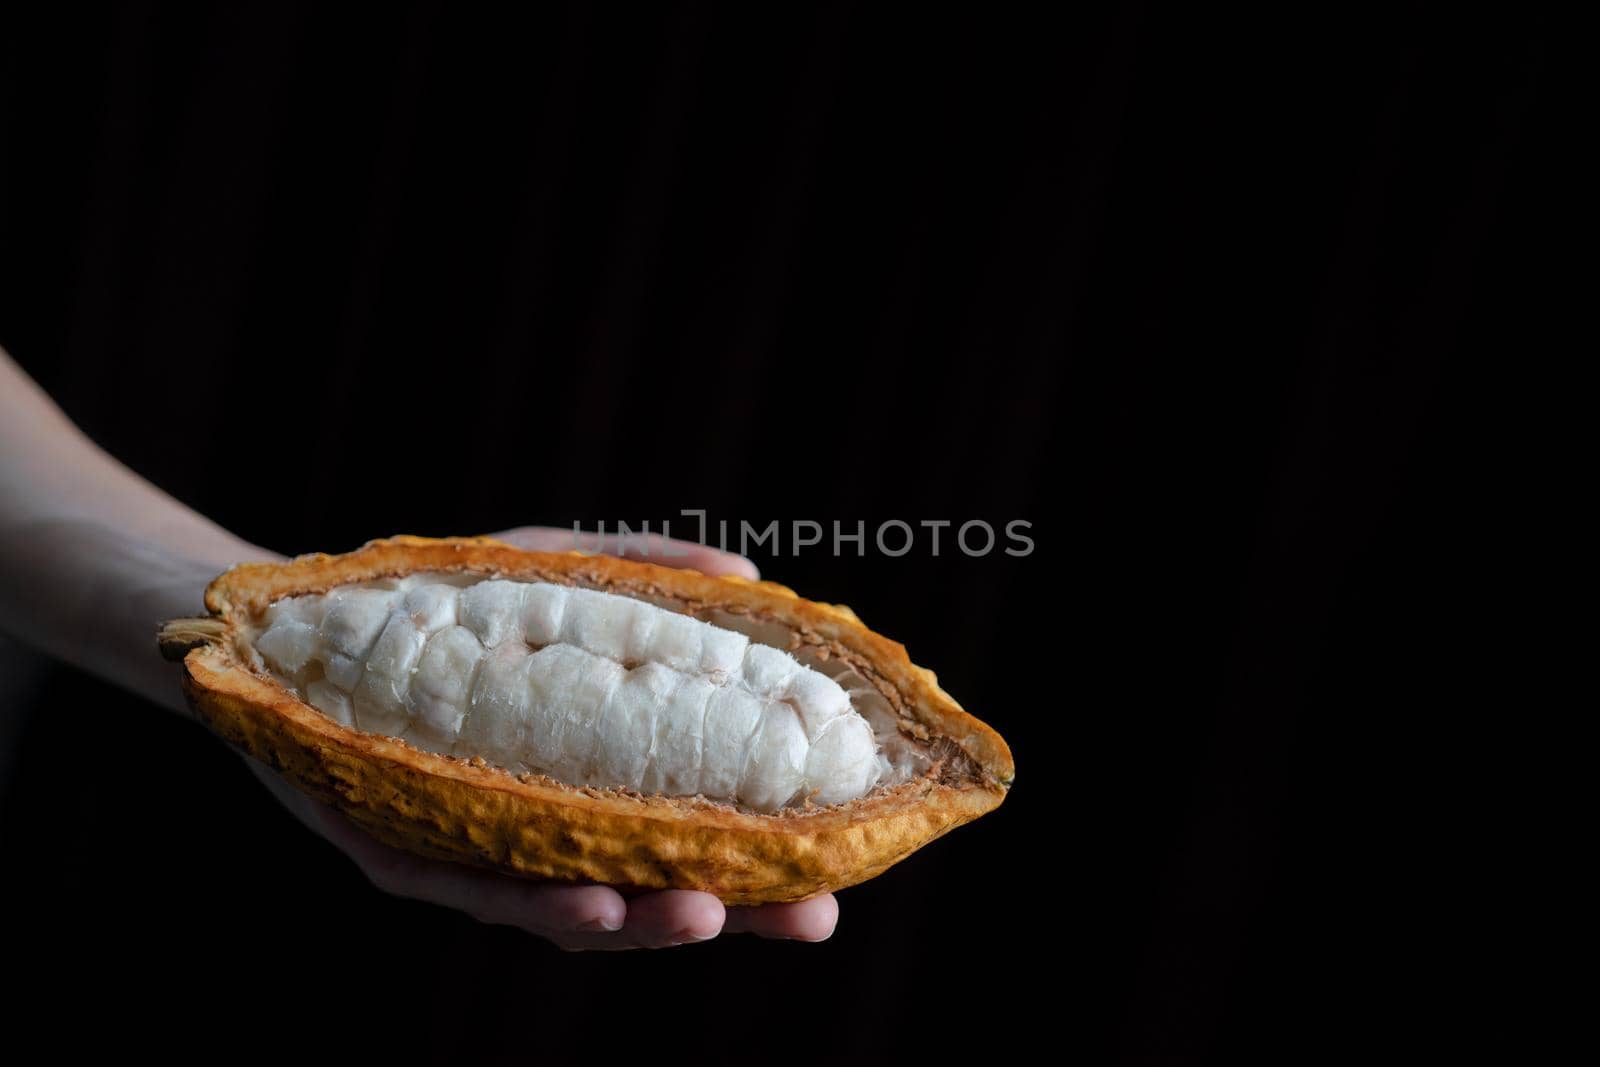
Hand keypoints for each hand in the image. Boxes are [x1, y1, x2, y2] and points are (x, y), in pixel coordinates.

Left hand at [245, 525, 838, 949]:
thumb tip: (750, 578)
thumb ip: (644, 573)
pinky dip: (534, 905)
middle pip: (647, 895)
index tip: (837, 883)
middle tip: (807, 916)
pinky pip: (470, 892)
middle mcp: (540, 835)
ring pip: (567, 913)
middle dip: (730, 913)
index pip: (689, 842)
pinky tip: (591, 904)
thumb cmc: (444, 604)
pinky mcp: (400, 853)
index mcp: (589, 785)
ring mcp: (473, 854)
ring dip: (640, 923)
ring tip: (702, 911)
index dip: (764, 869)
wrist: (308, 620)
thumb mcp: (553, 570)